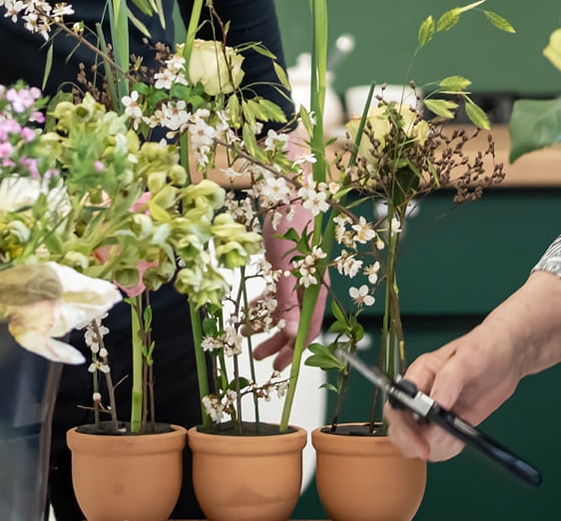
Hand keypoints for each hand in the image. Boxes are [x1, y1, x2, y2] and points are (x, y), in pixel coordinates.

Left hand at [252, 219, 325, 370]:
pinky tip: (245, 310)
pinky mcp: (283, 266)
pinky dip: (260, 303)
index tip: (280, 368)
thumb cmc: (291, 227)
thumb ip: (289, 303)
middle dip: (278, 342)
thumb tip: (292, 335)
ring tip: (245, 335)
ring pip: (282, 309)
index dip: (295, 350)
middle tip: (260, 358)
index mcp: (315, 289)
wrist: (288, 191)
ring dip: (265, 324)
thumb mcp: (286, 268)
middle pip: (295, 322)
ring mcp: (296, 276)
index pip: (309, 329)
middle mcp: (308, 286)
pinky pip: (274, 293)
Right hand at [385, 325, 523, 461]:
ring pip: (418, 442)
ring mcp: (435, 411)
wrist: (508, 356)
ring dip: (434, 448)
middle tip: (434, 447)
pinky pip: (438, 446)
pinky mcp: (450, 423)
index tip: (420, 441)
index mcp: (420, 374)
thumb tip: (437, 403)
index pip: (397, 403)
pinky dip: (446, 450)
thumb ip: (450, 378)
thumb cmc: (485, 346)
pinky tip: (459, 439)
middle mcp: (422, 395)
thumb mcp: (468, 356)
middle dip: (414, 442)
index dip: (403, 426)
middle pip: (400, 427)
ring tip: (454, 438)